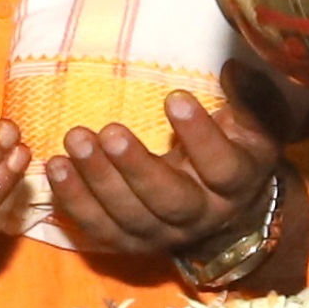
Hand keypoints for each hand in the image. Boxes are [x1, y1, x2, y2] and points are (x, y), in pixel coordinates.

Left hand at [42, 67, 306, 277]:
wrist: (221, 209)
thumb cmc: (234, 150)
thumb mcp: (253, 122)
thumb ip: (249, 96)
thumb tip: (232, 66)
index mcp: (235, 185)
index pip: (222, 167)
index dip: (200, 136)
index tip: (174, 97)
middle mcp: (201, 217)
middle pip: (169, 201)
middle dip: (136, 168)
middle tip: (110, 131)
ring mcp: (162, 235)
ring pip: (129, 216)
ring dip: (97, 180)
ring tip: (75, 140)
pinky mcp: (130, 241)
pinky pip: (99, 228)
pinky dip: (74, 200)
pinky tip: (55, 168)